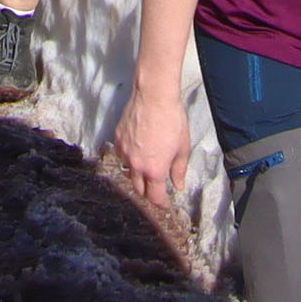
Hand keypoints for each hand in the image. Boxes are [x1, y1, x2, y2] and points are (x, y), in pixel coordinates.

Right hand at [115, 79, 191, 210]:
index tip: (165, 204)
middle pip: (138, 188)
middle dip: (147, 192)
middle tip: (155, 189)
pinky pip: (121, 156)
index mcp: (154, 170)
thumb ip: (179, 170)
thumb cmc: (172, 121)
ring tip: (145, 170)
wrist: (154, 97)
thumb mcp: (182, 148)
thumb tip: (177, 186)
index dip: (160, 203)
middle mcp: (136, 165)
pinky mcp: (117, 139)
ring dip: (136, 175)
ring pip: (128, 172)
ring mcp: (124, 152)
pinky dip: (128, 159)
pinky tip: (136, 152)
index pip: (154, 196)